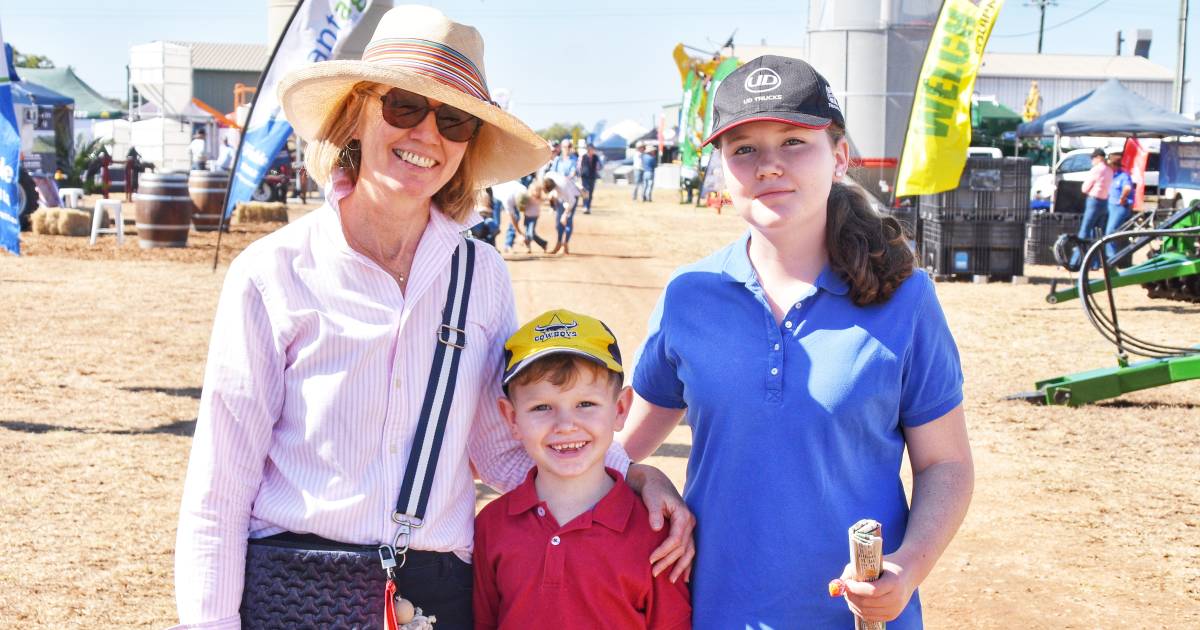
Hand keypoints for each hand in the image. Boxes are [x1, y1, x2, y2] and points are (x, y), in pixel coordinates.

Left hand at [626, 463, 694, 581]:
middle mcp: (690, 522)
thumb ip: (654, 512)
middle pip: (682, 548)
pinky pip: (690, 550)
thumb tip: (656, 527)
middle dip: (669, 562)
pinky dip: (688, 563)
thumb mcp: (652, 498)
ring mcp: (690, 527)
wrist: (657, 483)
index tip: (651, 559)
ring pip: (689, 551)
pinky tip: (685, 577)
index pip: (676, 539)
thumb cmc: (653, 490)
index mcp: (683, 515)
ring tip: (671, 580)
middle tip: (654, 573)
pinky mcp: (686, 531)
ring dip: (681, 567)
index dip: (664, 551)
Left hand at [837, 556, 915, 621]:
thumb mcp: (874, 562)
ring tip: (848, 595)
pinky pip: (870, 617)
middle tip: (844, 589)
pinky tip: (855, 602)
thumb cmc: (887, 566)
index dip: (855, 588)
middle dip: (851, 597)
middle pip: (867, 603)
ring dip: (853, 604)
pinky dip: (859, 611)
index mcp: (894, 583)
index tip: (847, 583)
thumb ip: (854, 570)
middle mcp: (896, 598)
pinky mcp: (892, 616)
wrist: (908, 573)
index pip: (872, 591)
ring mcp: (895, 609)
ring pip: (866, 612)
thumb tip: (839, 583)